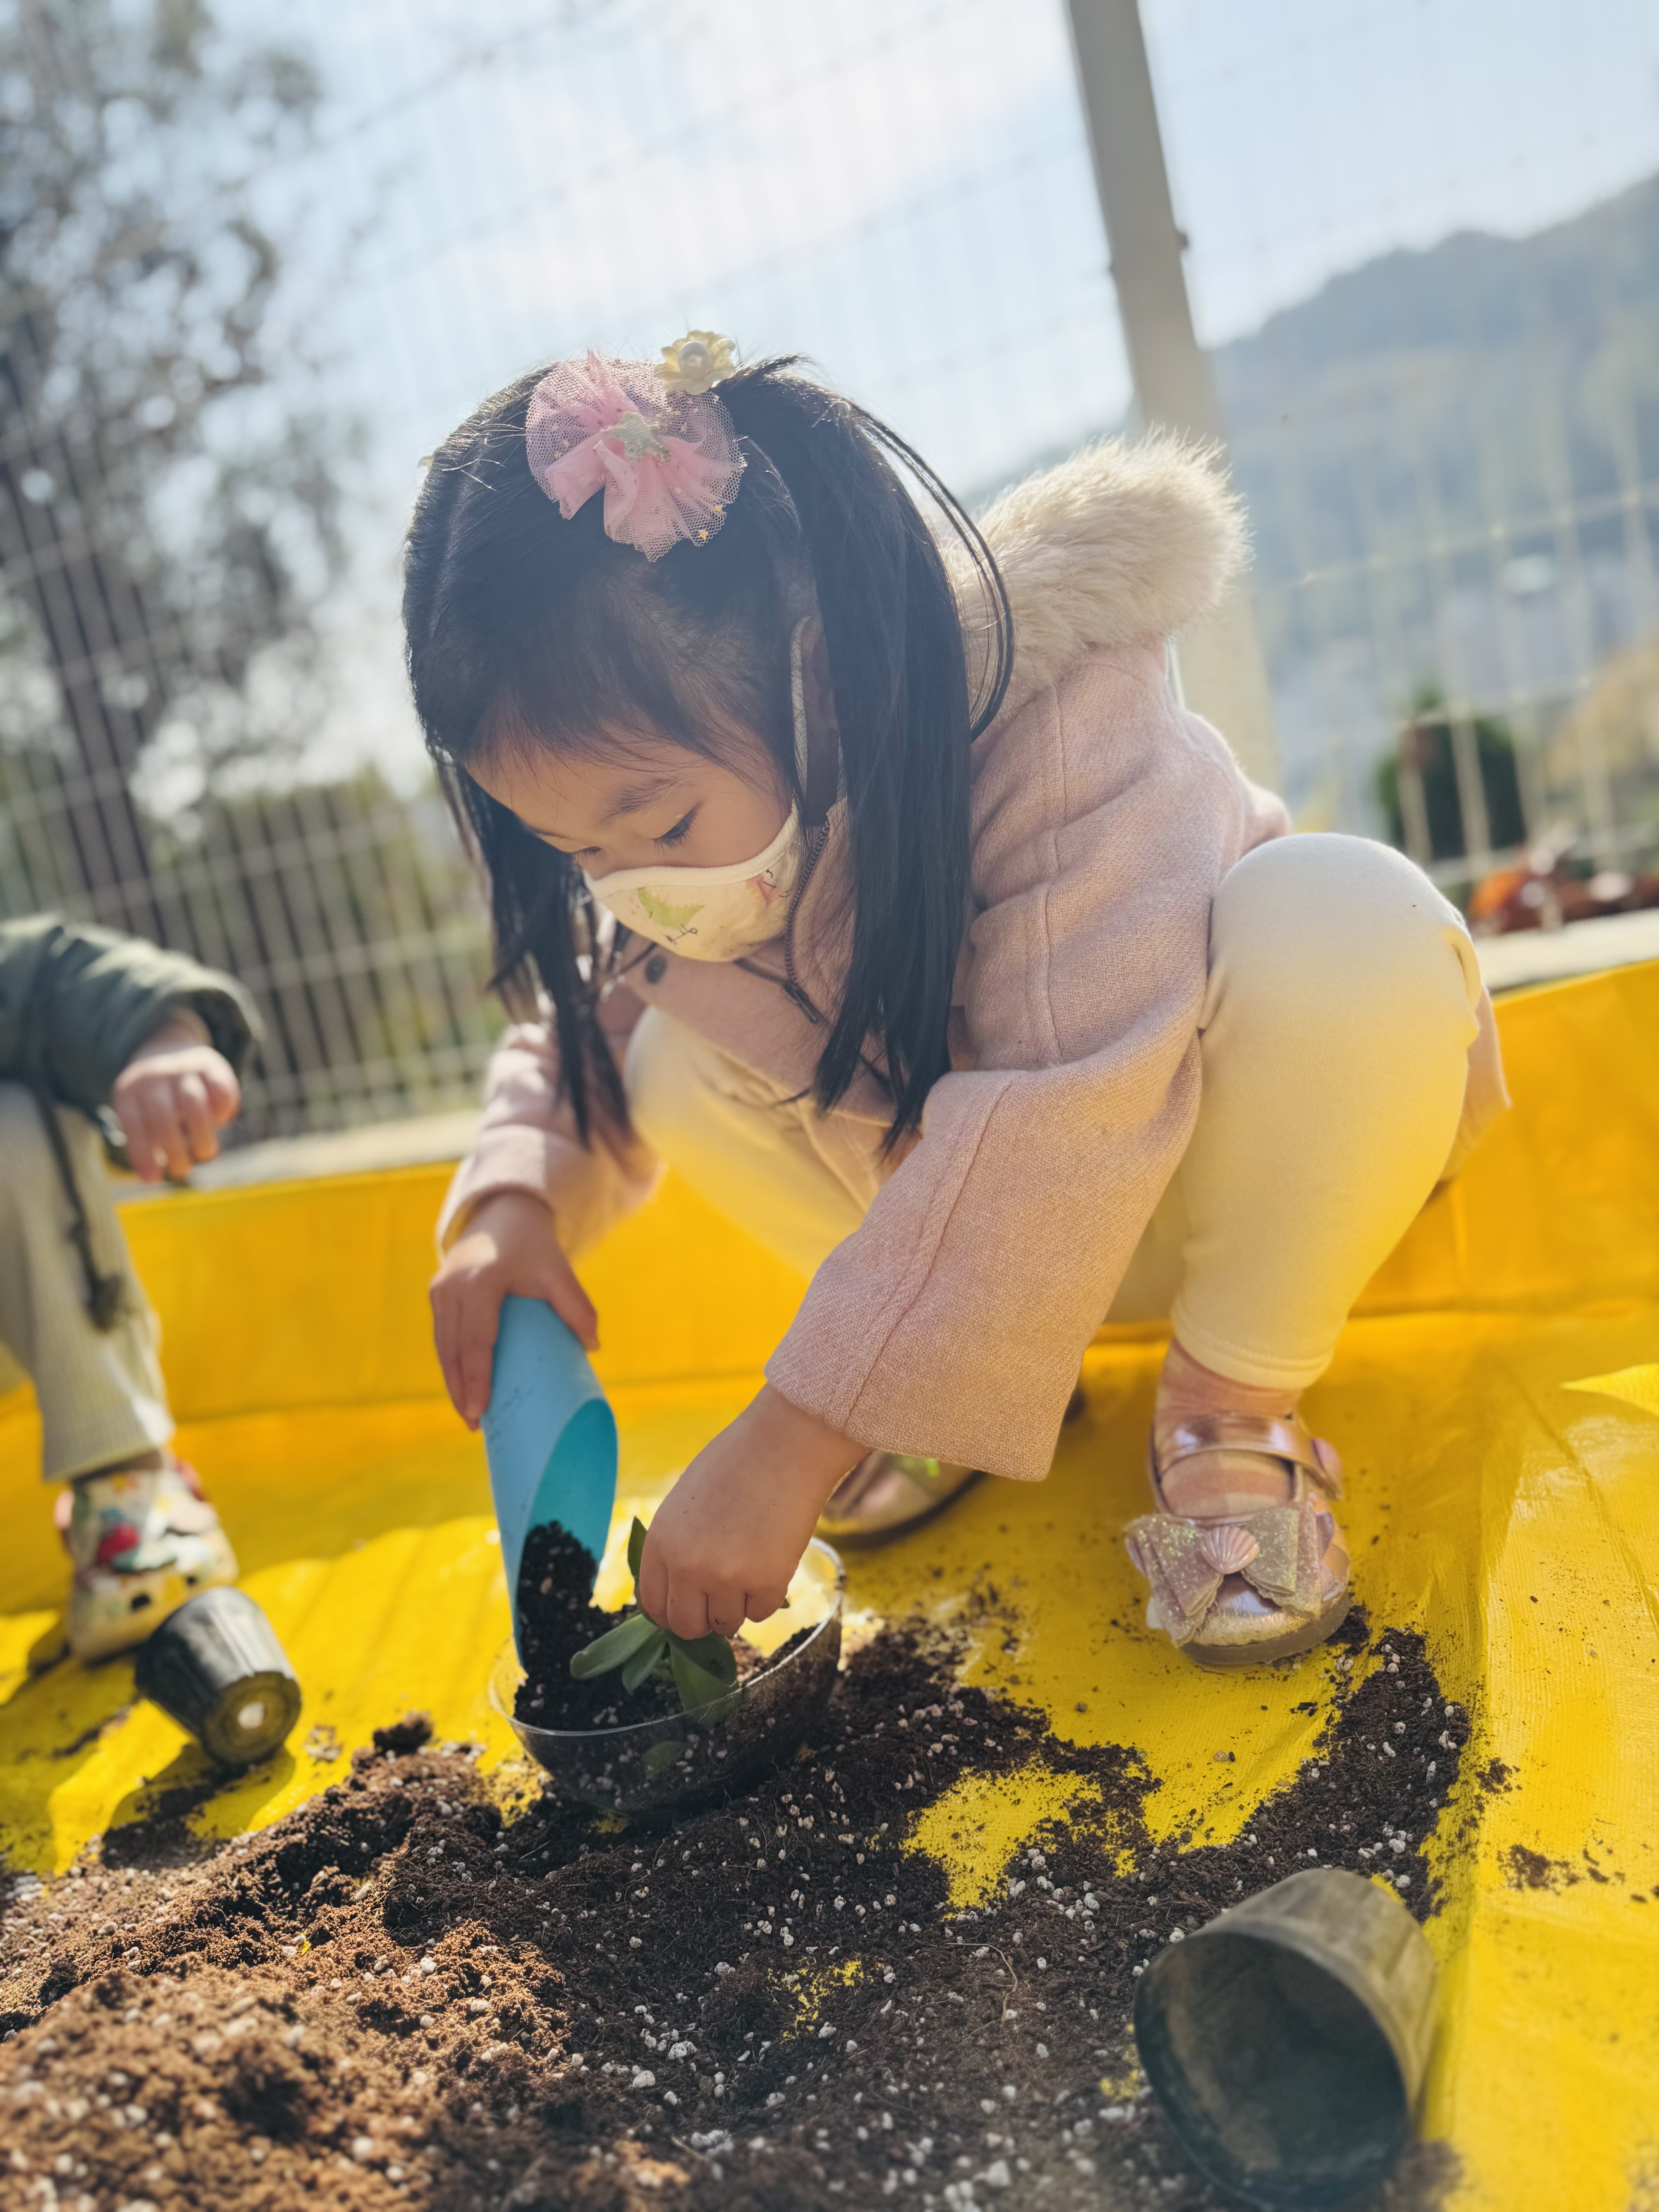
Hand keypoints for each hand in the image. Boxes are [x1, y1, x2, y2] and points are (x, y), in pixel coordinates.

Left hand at [111, 1013, 240, 1182]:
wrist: (167, 1048)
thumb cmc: (153, 1098)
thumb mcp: (138, 1114)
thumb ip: (145, 1141)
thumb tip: (151, 1177)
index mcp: (128, 1091)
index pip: (133, 1125)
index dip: (142, 1154)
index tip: (152, 1179)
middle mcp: (153, 1076)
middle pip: (163, 1117)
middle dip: (175, 1151)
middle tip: (182, 1172)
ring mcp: (182, 1068)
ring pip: (193, 1103)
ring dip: (202, 1137)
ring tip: (205, 1154)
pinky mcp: (210, 1064)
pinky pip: (221, 1090)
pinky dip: (223, 1111)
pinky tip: (220, 1121)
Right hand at [430, 1190, 596, 1427]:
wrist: (502, 1215)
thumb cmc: (533, 1247)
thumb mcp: (559, 1270)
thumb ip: (577, 1306)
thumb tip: (593, 1347)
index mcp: (480, 1281)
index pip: (475, 1340)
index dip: (476, 1378)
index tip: (480, 1410)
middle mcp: (452, 1287)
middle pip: (452, 1350)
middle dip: (461, 1390)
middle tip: (475, 1423)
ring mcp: (440, 1290)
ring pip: (442, 1347)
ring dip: (453, 1382)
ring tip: (470, 1416)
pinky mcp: (437, 1295)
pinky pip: (442, 1337)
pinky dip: (451, 1364)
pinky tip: (463, 1388)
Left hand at [637, 1385, 861, 1637]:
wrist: (785, 1445)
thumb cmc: (735, 1465)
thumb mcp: (685, 1504)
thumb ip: (676, 1547)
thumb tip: (680, 1591)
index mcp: (660, 1543)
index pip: (653, 1605)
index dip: (672, 1612)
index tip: (688, 1608)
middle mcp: (686, 1566)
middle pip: (686, 1626)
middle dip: (704, 1619)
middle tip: (722, 1598)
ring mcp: (726, 1578)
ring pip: (726, 1624)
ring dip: (738, 1605)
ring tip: (752, 1566)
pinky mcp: (766, 1583)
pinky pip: (761, 1613)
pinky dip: (767, 1595)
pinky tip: (773, 1558)